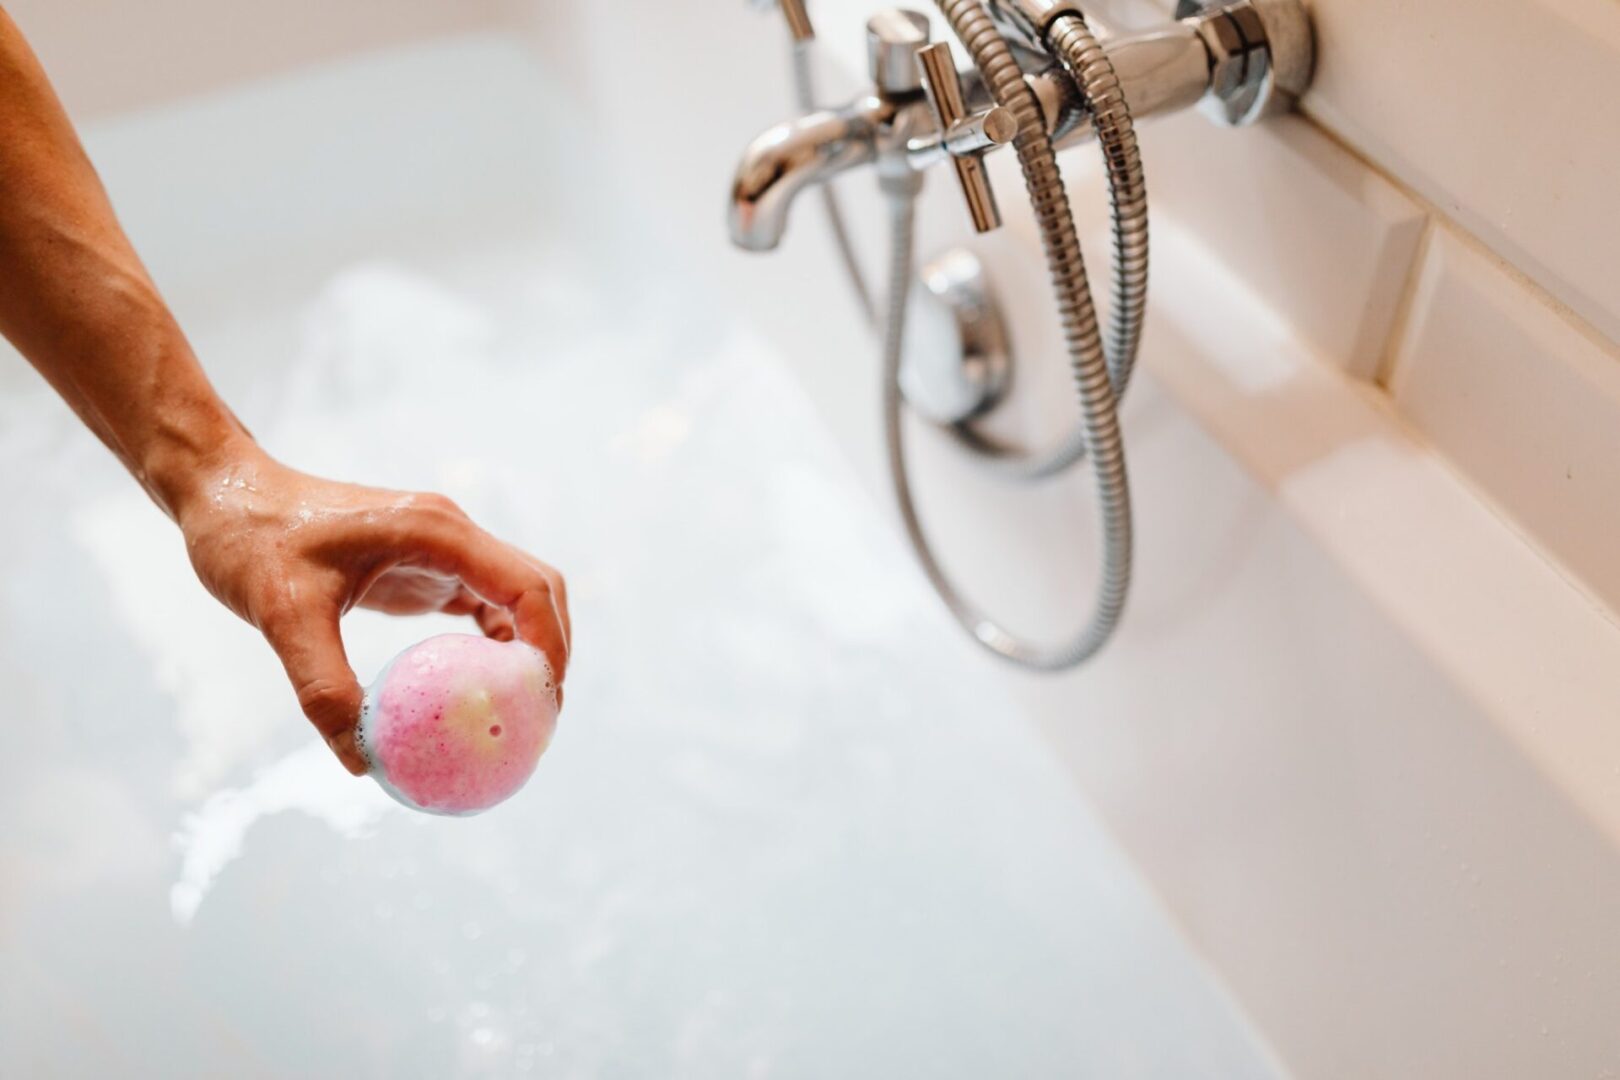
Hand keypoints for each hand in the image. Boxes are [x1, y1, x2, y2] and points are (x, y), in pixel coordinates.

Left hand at [174, 443, 569, 774]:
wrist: (224, 494)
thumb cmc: (251, 540)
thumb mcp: (283, 617)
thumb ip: (325, 688)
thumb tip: (362, 762)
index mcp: (435, 532)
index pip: (526, 585)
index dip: (550, 643)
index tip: (545, 700)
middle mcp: (450, 535)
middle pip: (537, 589)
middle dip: (552, 651)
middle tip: (540, 717)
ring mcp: (441, 550)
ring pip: (516, 597)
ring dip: (530, 648)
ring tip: (521, 712)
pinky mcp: (423, 567)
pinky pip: (481, 607)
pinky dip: (495, 647)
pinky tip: (480, 690)